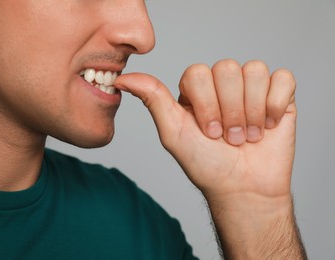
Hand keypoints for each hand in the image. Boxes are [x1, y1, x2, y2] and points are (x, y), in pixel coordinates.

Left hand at [114, 59, 305, 257]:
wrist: (244, 189)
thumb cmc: (207, 165)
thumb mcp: (174, 134)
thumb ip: (153, 100)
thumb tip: (122, 79)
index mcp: (197, 90)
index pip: (198, 73)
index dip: (206, 104)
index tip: (209, 134)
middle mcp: (223, 84)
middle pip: (227, 69)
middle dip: (229, 111)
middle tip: (229, 138)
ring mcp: (251, 88)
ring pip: (253, 71)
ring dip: (251, 112)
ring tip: (249, 136)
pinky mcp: (279, 95)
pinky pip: (281, 78)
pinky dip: (275, 105)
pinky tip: (268, 125)